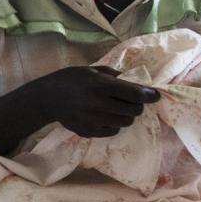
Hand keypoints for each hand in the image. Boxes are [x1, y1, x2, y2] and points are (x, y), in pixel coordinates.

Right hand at [30, 66, 160, 137]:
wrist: (46, 99)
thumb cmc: (69, 80)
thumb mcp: (90, 69)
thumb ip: (112, 75)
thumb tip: (133, 81)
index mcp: (101, 85)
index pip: (135, 94)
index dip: (149, 95)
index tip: (155, 95)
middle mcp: (99, 104)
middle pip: (134, 110)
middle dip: (137, 105)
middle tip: (132, 101)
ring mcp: (94, 120)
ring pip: (126, 122)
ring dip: (126, 115)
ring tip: (118, 109)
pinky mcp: (90, 132)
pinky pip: (113, 131)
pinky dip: (114, 124)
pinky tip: (106, 116)